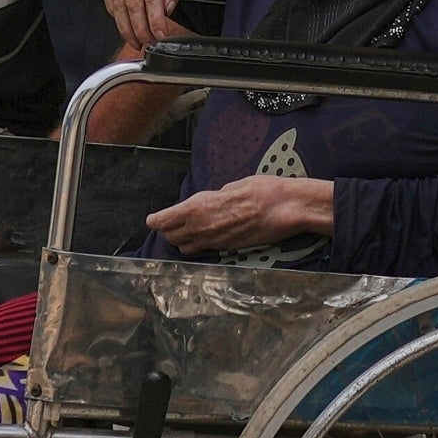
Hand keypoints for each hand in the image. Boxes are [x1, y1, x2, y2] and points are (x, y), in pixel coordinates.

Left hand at [144, 173, 334, 255]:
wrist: (284, 208)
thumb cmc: (261, 190)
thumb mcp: (231, 186)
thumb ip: (214, 197)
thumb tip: (210, 201)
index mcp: (197, 208)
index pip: (163, 221)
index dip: (156, 221)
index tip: (153, 220)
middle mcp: (201, 228)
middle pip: (171, 237)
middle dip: (169, 230)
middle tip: (174, 222)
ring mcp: (214, 242)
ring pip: (186, 248)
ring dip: (184, 241)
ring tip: (190, 231)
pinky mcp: (227, 250)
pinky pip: (205, 251)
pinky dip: (201, 245)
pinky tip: (209, 235)